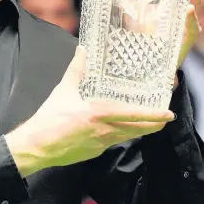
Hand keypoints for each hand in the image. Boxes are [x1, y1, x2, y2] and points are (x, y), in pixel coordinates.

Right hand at [6, 46, 174, 175]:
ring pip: (125, 137)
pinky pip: (111, 142)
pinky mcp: (94, 152)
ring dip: (138, 130)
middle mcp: (104, 131)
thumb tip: (82, 51)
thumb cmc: (49, 118)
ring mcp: (100, 144)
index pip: (132, 114)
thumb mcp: (63, 90)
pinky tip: (118, 131)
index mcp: (98, 113)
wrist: (37, 146)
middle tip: (165, 120)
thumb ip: (76, 70)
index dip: (151, 115)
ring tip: (148, 125)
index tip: (167, 114)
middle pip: (135, 129)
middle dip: (152, 125)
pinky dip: (119, 135)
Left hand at [114, 0, 203, 67]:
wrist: (141, 63)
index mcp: (171, 6)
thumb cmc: (139, 35)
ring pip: (193, 8)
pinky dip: (190, 19)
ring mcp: (183, 28)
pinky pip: (189, 30)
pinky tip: (188, 9)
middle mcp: (180, 15)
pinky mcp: (182, 43)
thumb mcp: (130, 10)